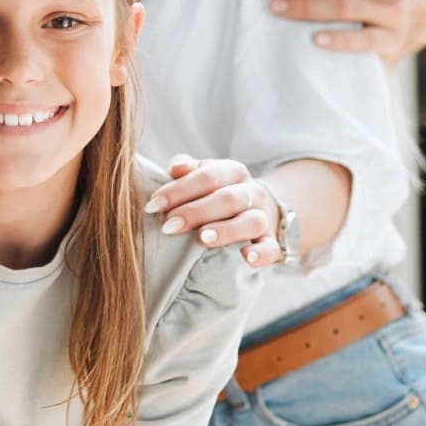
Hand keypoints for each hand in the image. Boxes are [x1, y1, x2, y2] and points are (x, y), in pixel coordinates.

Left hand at [144, 156, 281, 267]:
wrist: (261, 208)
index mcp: (233, 171)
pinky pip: (272, 248)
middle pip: (227, 198)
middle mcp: (252, 192)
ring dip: (225, 231)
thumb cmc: (218, 192)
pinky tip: (246, 258)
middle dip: (195, 212)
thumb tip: (174, 167)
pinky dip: (261, 254)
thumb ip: (187, 170)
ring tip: (201, 239)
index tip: (153, 206)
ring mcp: (264, 217)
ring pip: (250, 221)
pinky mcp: (272, 241)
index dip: (178, 190)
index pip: (206, 176)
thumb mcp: (205, 175)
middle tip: (168, 226)